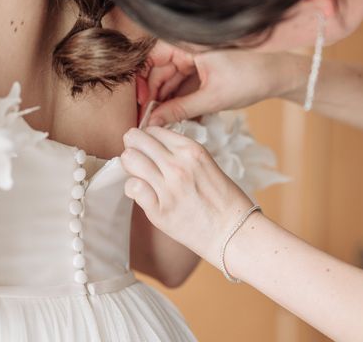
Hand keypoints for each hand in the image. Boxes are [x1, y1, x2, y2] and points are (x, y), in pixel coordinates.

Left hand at [121, 126, 253, 265]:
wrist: (233, 232)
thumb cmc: (223, 199)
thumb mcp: (205, 163)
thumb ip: (179, 154)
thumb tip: (152, 146)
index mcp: (191, 150)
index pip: (153, 130)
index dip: (147, 138)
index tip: (148, 148)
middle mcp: (178, 165)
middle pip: (136, 139)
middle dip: (133, 146)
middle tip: (138, 158)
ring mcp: (168, 187)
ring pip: (129, 159)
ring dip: (130, 166)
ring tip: (140, 175)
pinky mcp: (159, 210)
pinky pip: (132, 187)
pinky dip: (133, 189)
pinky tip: (142, 193)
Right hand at [141, 41, 296, 125]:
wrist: (279, 76)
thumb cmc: (250, 78)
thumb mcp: (212, 99)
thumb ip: (179, 110)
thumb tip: (153, 121)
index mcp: (188, 44)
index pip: (151, 56)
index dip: (142, 80)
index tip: (141, 103)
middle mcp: (189, 47)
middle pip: (160, 70)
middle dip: (155, 96)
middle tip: (149, 120)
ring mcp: (196, 57)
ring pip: (172, 79)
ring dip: (168, 100)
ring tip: (164, 122)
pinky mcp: (204, 68)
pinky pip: (184, 83)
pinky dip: (181, 99)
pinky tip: (179, 116)